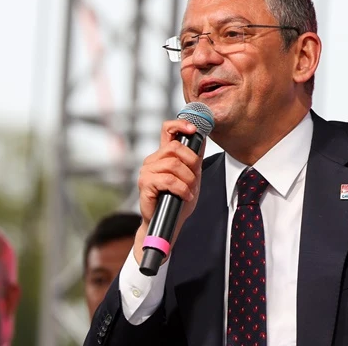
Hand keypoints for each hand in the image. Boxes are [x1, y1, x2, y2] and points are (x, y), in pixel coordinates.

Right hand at [132, 119, 205, 263]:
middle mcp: (153, 160)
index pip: (168, 130)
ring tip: (189, 191)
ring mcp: (147, 172)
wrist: (169, 222)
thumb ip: (194, 160)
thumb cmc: (177, 200)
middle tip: (194, 177)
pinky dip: (181, 189)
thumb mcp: (192, 177)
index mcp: (163, 155)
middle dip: (191, 162)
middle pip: (175, 148)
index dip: (180, 124)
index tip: (193, 129)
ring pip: (174, 165)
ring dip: (188, 179)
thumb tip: (202, 139)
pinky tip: (184, 196)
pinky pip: (169, 180)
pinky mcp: (145, 184)